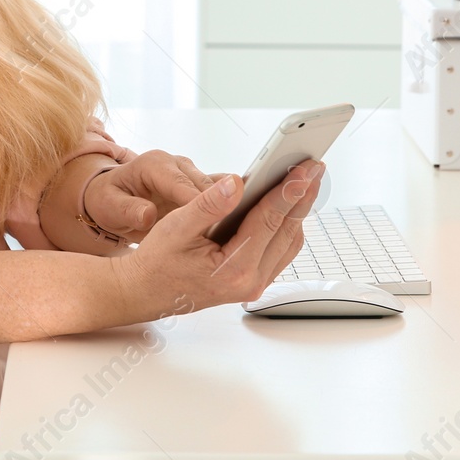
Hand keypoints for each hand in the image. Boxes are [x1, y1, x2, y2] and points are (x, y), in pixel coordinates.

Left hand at [81, 150, 229, 242]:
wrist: (112, 195)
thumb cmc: (109, 199)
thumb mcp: (110, 206)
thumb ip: (128, 210)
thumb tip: (148, 215)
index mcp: (154, 164)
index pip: (182, 184)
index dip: (199, 204)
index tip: (213, 225)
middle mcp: (175, 163)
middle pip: (206, 185)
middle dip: (221, 207)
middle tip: (231, 236)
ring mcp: (188, 172)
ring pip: (217, 190)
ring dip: (228, 209)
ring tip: (240, 235)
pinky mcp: (196, 183)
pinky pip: (218, 194)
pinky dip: (229, 208)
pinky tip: (238, 229)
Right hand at [110, 159, 324, 321]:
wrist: (144, 293)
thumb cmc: (156, 262)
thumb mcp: (176, 228)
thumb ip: (208, 204)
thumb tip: (237, 183)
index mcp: (234, 268)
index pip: (270, 221)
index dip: (289, 191)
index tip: (306, 169)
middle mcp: (250, 281)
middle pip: (288, 231)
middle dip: (303, 196)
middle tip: (315, 167)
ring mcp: (254, 284)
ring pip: (289, 243)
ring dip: (298, 211)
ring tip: (305, 181)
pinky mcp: (252, 281)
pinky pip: (279, 250)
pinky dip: (286, 225)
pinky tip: (285, 204)